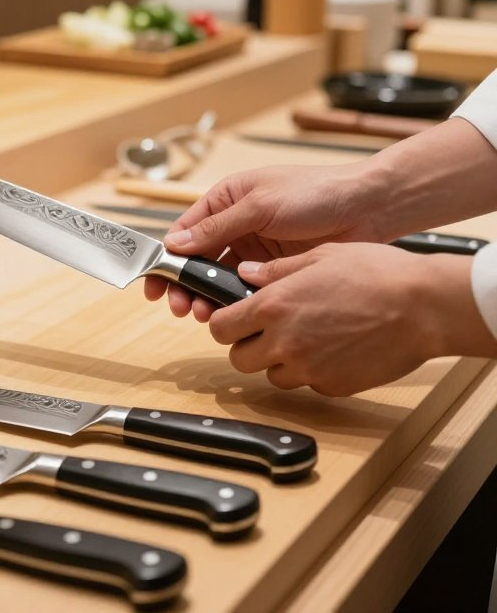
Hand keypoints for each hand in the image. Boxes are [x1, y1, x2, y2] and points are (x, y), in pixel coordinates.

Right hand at [145, 161, 385, 320]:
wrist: (368, 208)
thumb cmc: (315, 193)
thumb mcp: (260, 206)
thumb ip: (218, 227)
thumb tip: (175, 243)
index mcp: (226, 199)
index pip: (185, 231)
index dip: (167, 258)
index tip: (155, 285)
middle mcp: (236, 223)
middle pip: (198, 259)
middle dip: (185, 285)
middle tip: (181, 308)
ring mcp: (255, 248)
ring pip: (219, 277)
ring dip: (208, 296)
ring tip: (205, 315)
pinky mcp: (274, 268)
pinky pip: (245, 287)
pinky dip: (235, 301)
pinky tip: (232, 313)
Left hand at [208, 243, 492, 395]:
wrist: (423, 307)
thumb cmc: (377, 274)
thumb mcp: (320, 256)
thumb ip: (276, 270)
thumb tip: (246, 272)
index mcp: (273, 306)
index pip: (219, 328)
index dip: (224, 324)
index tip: (234, 320)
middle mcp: (284, 342)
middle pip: (239, 359)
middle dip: (248, 346)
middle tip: (268, 331)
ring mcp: (308, 369)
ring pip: (272, 376)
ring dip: (280, 362)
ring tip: (306, 338)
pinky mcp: (332, 386)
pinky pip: (308, 385)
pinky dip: (313, 372)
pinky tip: (334, 350)